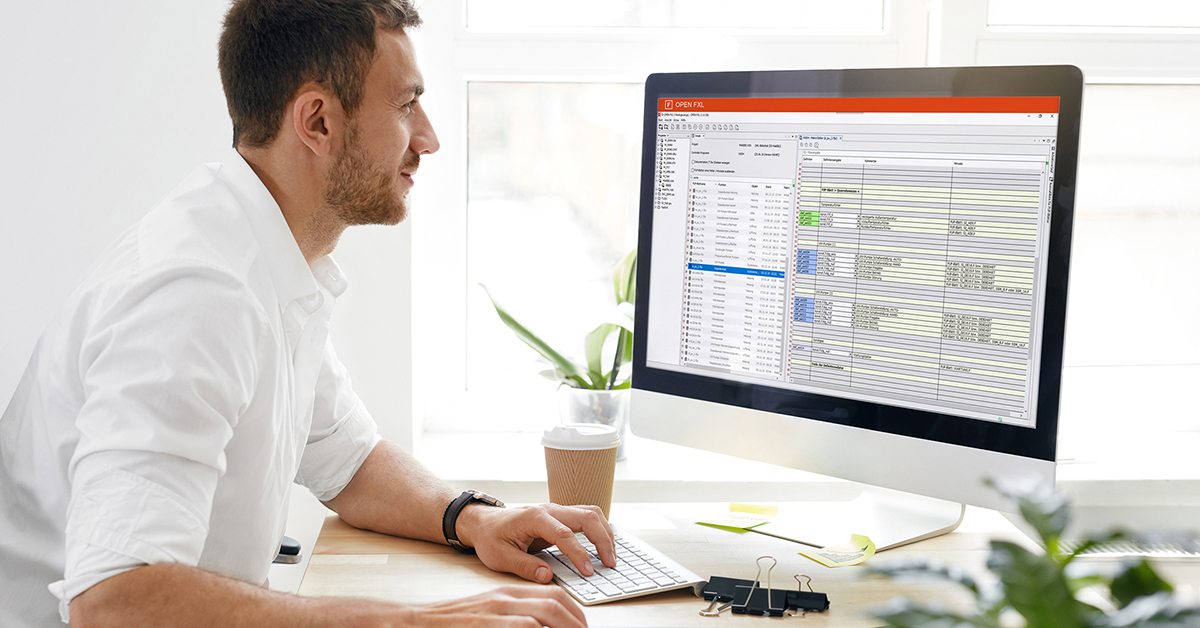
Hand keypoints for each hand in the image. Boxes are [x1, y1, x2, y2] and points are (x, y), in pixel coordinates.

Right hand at [399, 585, 587, 627]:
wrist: (417, 622)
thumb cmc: (453, 624)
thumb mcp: (489, 615)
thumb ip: (515, 619)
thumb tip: (541, 626)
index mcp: (507, 594)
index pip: (552, 593)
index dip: (574, 610)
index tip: (582, 624)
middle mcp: (505, 598)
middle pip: (555, 601)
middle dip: (577, 620)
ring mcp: (497, 612)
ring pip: (545, 613)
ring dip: (566, 626)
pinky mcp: (488, 624)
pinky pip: (525, 627)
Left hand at [458, 503, 615, 583]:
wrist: (483, 522)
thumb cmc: (490, 537)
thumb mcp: (500, 556)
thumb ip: (524, 567)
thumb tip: (547, 576)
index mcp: (534, 517)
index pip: (564, 534)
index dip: (579, 554)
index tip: (588, 571)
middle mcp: (549, 509)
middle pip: (586, 517)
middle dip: (602, 540)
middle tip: (610, 563)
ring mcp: (557, 511)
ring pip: (591, 513)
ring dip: (605, 533)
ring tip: (611, 556)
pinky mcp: (560, 517)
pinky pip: (586, 517)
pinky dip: (599, 530)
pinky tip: (603, 546)